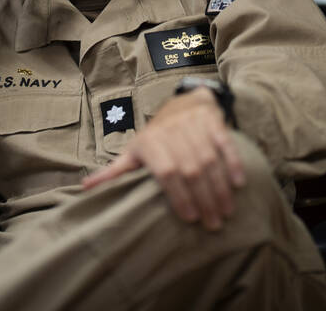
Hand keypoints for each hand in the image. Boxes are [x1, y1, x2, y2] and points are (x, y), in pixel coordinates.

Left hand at [81, 88, 245, 230]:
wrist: (183, 101)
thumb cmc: (156, 135)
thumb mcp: (134, 150)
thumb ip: (114, 171)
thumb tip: (86, 189)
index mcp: (149, 142)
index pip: (167, 173)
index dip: (179, 196)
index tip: (189, 220)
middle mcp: (171, 130)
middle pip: (191, 169)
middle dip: (204, 199)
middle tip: (213, 224)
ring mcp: (193, 123)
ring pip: (210, 159)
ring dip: (220, 188)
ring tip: (225, 212)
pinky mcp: (213, 120)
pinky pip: (226, 144)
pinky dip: (234, 164)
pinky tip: (239, 185)